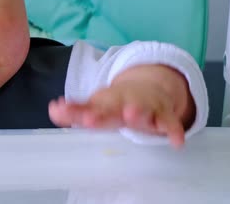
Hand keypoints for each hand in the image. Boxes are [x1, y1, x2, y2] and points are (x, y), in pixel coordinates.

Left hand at [49, 65, 193, 148]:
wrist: (150, 87)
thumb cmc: (117, 102)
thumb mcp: (96, 106)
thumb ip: (75, 111)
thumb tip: (53, 110)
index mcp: (106, 104)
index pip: (88, 109)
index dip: (75, 112)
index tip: (60, 110)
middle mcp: (124, 104)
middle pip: (113, 110)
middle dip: (102, 115)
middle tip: (89, 120)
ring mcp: (145, 108)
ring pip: (142, 111)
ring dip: (137, 113)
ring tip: (132, 115)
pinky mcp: (164, 115)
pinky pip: (170, 123)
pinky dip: (174, 130)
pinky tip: (177, 141)